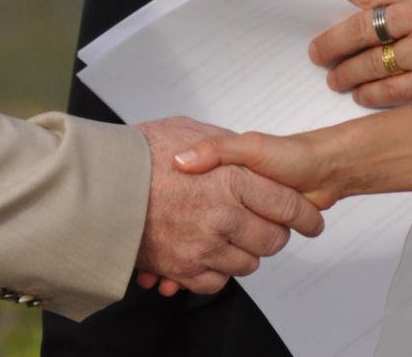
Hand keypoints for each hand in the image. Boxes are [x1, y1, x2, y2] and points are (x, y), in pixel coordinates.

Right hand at [132, 117, 324, 298]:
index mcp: (231, 179)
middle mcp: (222, 216)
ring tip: (231, 235)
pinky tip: (209, 251)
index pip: (286, 205)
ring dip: (245, 252)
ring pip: (248, 263)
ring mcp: (203, 246)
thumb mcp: (189, 129)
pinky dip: (217, 270)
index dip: (304, 214)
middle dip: (274, 235)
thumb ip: (224, 145)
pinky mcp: (183, 269)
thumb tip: (245, 153)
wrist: (100, 186)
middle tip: (268, 226)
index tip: (311, 219)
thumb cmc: (141, 154)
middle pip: (272, 240)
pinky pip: (217, 281)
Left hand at [309, 0, 411, 107]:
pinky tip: (362, 94)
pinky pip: (397, 92)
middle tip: (318, 55)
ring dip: (349, 74)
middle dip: (333, 47)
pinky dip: (374, 95)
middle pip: (364, 34)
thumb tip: (348, 1)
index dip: (338, 18)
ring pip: (376, 66)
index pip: (366, 1)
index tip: (321, 31)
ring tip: (336, 78)